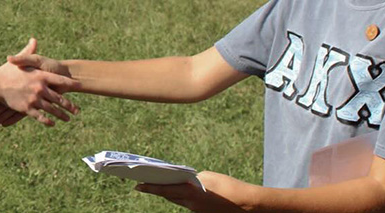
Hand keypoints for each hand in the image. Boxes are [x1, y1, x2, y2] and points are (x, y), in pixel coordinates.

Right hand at [0, 39, 78, 126]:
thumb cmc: (7, 71)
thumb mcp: (20, 60)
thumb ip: (29, 51)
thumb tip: (33, 40)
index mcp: (40, 76)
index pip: (60, 80)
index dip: (71, 83)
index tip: (79, 85)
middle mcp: (40, 88)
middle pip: (59, 98)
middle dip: (69, 105)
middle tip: (77, 110)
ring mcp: (34, 99)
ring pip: (52, 109)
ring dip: (61, 115)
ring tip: (68, 118)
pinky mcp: (27, 108)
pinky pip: (40, 116)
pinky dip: (47, 121)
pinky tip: (52, 124)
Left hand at [134, 171, 251, 211]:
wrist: (246, 204)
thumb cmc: (228, 186)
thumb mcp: (208, 177)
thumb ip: (192, 179)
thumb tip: (185, 181)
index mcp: (191, 193)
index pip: (165, 190)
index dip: (150, 187)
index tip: (138, 185)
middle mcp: (191, 204)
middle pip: (169, 196)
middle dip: (157, 189)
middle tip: (143, 182)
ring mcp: (197, 210)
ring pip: (178, 200)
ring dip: (168, 193)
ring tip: (158, 184)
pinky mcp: (203, 212)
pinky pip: (188, 203)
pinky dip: (181, 196)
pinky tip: (179, 190)